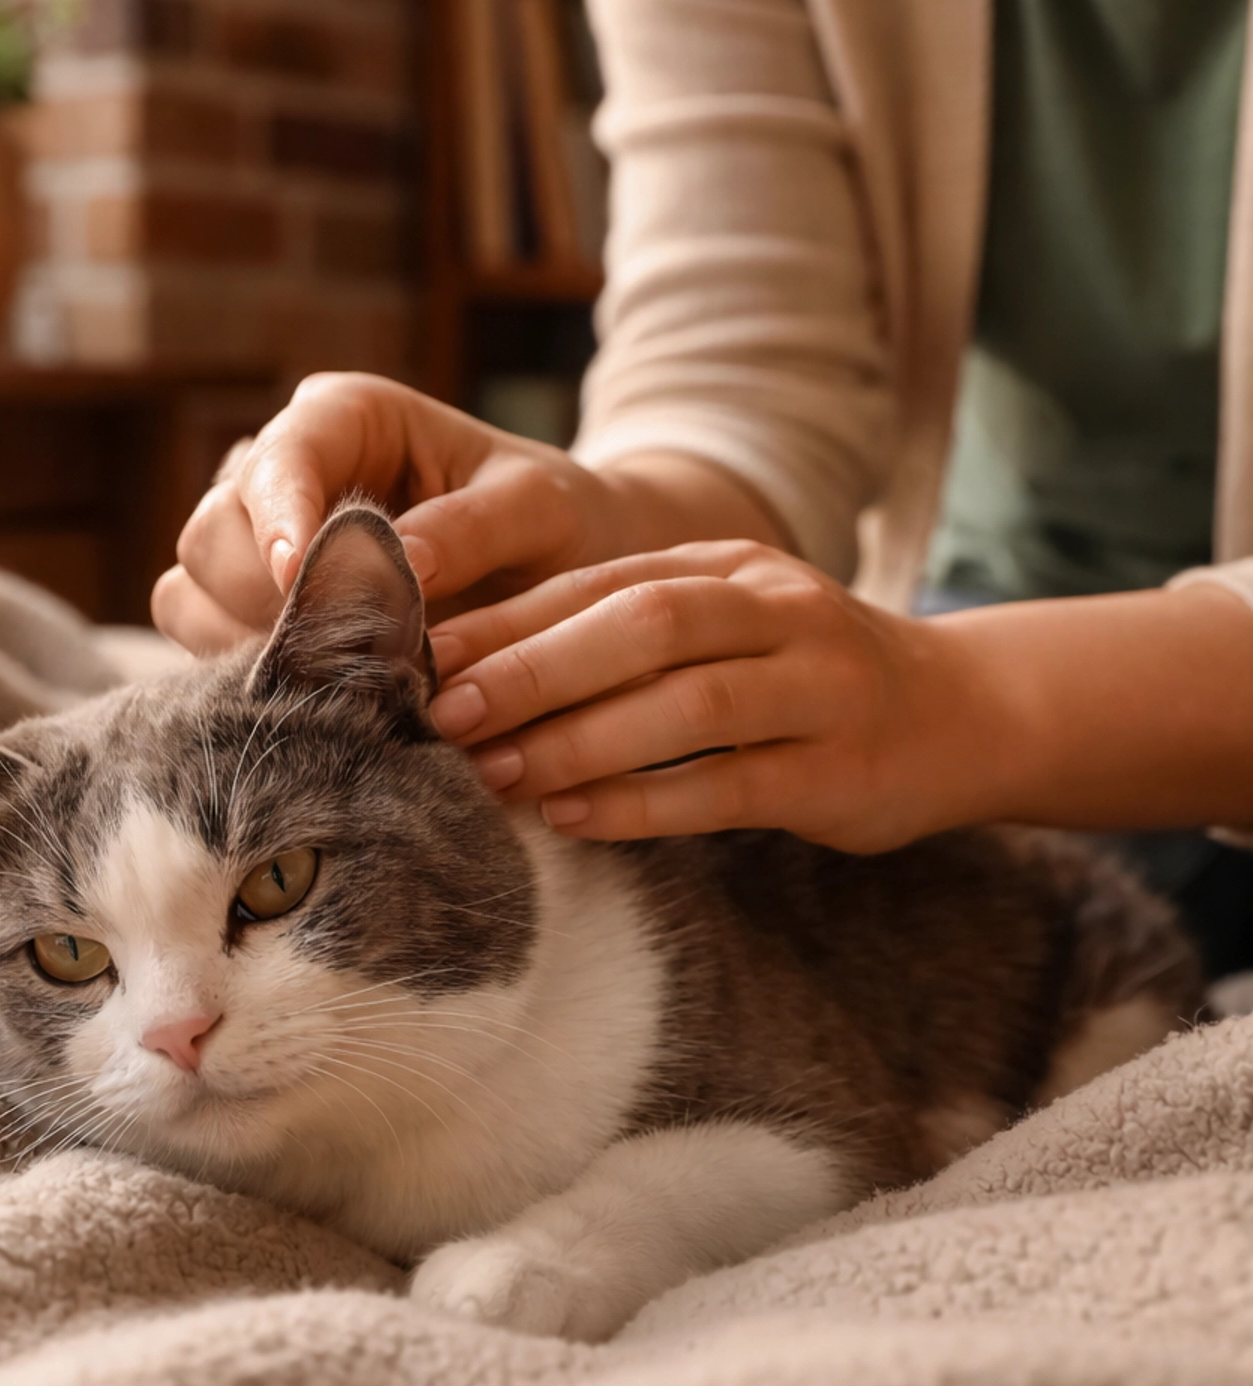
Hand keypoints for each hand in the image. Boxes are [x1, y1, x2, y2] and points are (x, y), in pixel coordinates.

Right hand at [151, 373, 627, 652]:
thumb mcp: (540, 508)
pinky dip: (242, 671)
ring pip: (191, 590)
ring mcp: (257, 539)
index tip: (298, 577)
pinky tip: (311, 695)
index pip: (280, 461)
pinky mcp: (250, 605)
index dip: (279, 520)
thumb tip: (397, 565)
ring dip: (244, 643)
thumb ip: (473, 527)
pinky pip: (203, 638)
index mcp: (346, 416)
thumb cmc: (554, 520)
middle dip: (262, 598)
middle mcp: (285, 469)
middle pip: (213, 532)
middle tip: (340, 652)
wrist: (559, 567)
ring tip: (331, 679)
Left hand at [426, 542, 992, 852]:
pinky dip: (644, 803)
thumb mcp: (728, 626)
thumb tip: (477, 673)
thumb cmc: (806, 678)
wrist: (962, 713)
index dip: (511, 618)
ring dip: (580, 741)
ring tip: (496, 774)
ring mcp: (817, 687)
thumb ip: (628, 634)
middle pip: (641, 625)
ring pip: (685, 705)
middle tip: (443, 713)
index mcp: (732, 565)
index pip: (604, 580)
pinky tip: (574, 819)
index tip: (422, 655)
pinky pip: (727, 786)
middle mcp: (777, 610)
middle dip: (533, 669)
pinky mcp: (838, 770)